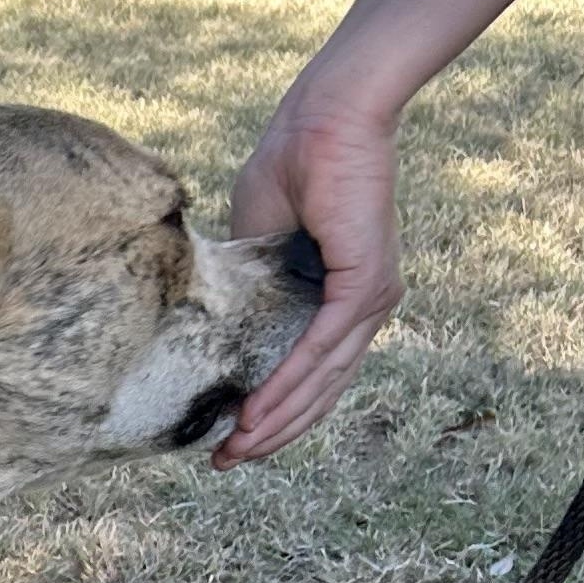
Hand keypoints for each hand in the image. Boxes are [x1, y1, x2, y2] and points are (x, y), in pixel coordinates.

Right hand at [214, 86, 403, 463]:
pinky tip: (254, 415)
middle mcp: (366, 305)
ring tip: (234, 452)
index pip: (313, 369)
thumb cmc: (293, 161)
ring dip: (275, 422)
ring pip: (320, 380)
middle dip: (271, 433)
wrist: (327, 118)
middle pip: (320, 389)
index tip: (230, 442)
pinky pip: (319, 351)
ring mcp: (371, 298)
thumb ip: (246, 283)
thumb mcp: (256, 239)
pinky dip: (285, 386)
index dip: (273, 409)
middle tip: (226, 464)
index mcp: (344, 295)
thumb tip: (212, 312)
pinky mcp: (364, 285)